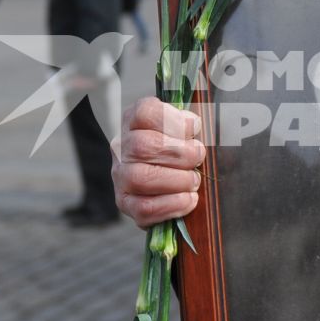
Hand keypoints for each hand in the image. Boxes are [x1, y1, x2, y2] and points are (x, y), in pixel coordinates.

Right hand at [112, 97, 204, 228]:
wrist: (165, 180)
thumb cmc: (179, 150)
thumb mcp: (186, 129)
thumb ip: (192, 124)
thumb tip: (196, 125)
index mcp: (135, 122)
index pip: (144, 112)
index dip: (172, 120)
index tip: (195, 128)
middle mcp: (122, 148)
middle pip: (141, 146)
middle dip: (179, 154)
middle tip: (198, 158)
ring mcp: (121, 177)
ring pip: (140, 178)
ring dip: (176, 180)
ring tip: (194, 181)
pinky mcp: (127, 203)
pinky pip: (144, 207)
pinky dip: (171, 204)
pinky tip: (188, 199)